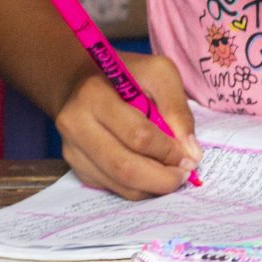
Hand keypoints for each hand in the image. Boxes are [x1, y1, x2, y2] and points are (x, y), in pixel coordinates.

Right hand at [55, 54, 199, 199]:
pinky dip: (137, 188)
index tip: (190, 157)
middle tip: (184, 176)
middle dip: (161, 178)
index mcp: (95, 95)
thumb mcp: (159, 73)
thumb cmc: (127, 75)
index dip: (168, 152)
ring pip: (117, 183)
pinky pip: (110, 186)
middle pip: (123, 167)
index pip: (137, 136)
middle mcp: (75, 124)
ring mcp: (71, 148)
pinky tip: (151, 175)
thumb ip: (177, 109)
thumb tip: (190, 153)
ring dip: (151, 187)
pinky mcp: (75, 165)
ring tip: (172, 177)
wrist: (83, 81)